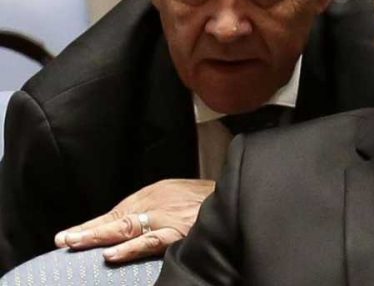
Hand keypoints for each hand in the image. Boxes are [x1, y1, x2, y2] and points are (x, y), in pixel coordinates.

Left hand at [54, 179, 214, 262]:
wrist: (234, 197)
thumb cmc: (208, 199)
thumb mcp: (178, 194)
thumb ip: (157, 207)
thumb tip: (132, 225)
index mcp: (156, 194)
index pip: (119, 211)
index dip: (94, 224)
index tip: (71, 234)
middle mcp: (158, 203)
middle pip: (118, 218)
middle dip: (90, 230)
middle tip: (66, 239)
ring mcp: (166, 218)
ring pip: (127, 228)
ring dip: (100, 236)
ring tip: (77, 243)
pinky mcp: (179, 232)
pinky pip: (150, 242)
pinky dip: (131, 247)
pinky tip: (113, 253)